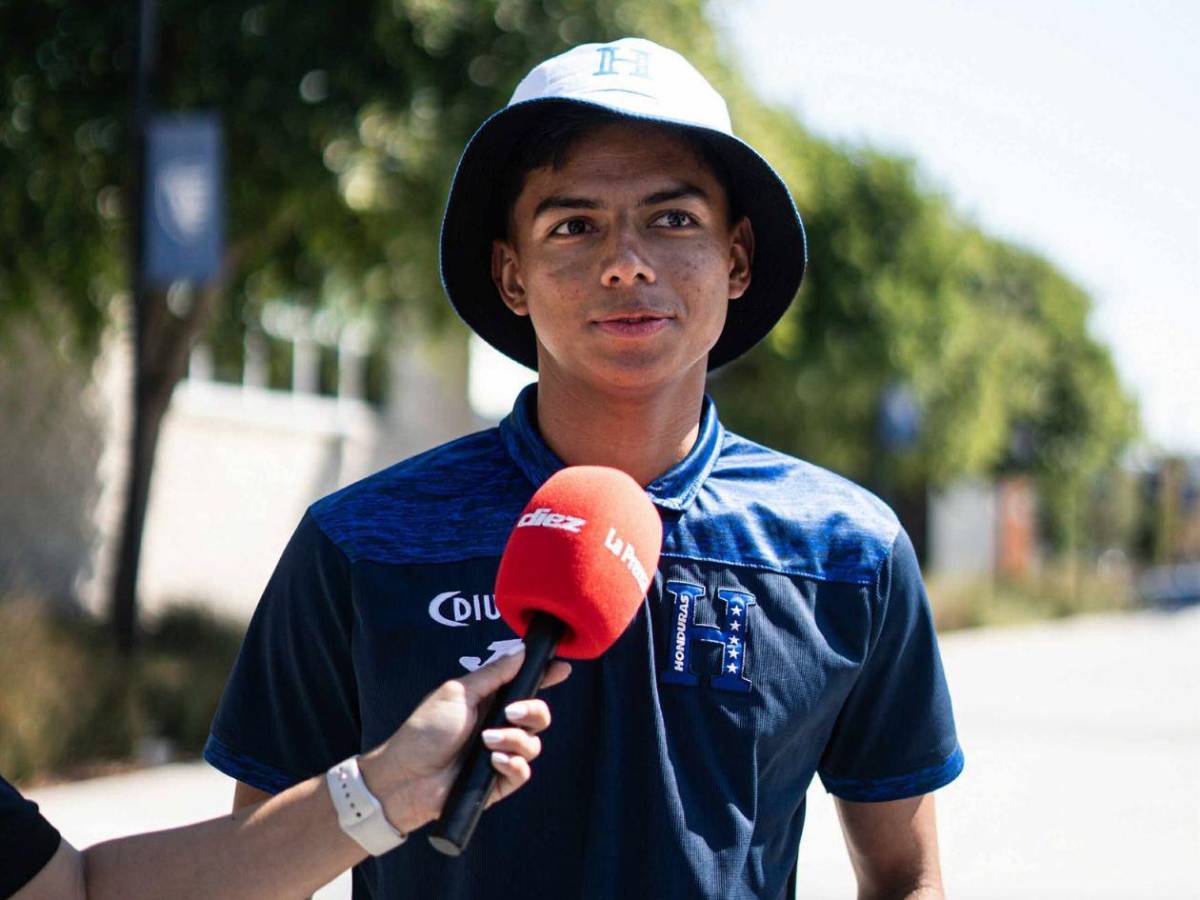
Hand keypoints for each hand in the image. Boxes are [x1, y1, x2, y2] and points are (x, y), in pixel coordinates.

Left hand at [357, 648, 569, 833]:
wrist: (406, 776)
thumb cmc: (425, 730)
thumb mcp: (458, 693)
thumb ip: (493, 674)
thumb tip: (520, 651)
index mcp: (490, 702)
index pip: (525, 686)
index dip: (546, 677)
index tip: (562, 667)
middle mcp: (499, 727)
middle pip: (539, 715)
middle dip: (534, 711)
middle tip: (510, 712)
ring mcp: (500, 755)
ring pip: (534, 744)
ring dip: (514, 739)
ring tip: (487, 742)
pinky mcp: (498, 782)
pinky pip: (523, 772)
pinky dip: (512, 764)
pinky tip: (493, 761)